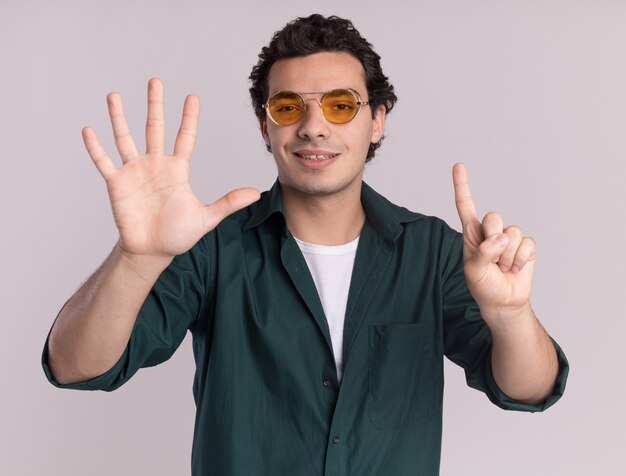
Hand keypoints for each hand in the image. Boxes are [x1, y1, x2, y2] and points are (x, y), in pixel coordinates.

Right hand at [83, 78, 259, 259]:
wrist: (152, 252)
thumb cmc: (179, 235)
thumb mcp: (207, 218)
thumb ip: (229, 203)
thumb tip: (256, 194)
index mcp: (177, 169)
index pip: (185, 137)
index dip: (189, 118)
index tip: (192, 96)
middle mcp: (155, 165)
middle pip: (155, 128)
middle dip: (156, 105)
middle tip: (155, 81)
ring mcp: (135, 172)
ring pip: (125, 138)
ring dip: (120, 117)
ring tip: (114, 96)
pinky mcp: (117, 184)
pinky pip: (104, 162)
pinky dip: (96, 148)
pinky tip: (89, 130)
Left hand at [452, 163, 535, 319]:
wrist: (503, 301)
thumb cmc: (483, 285)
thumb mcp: (474, 270)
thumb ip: (484, 252)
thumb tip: (503, 238)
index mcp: (472, 233)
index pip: (466, 205)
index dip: (463, 185)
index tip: (458, 165)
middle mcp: (490, 231)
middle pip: (494, 217)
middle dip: (493, 239)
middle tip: (492, 260)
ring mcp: (509, 238)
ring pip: (512, 233)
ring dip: (507, 256)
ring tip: (502, 267)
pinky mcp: (526, 246)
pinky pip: (527, 244)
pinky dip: (520, 259)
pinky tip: (515, 268)